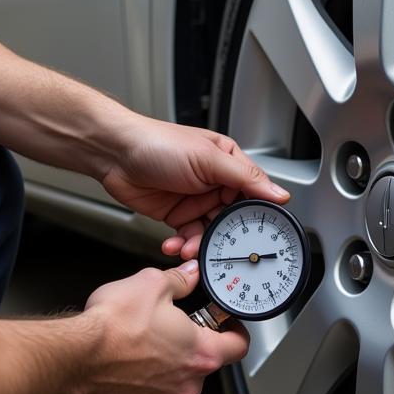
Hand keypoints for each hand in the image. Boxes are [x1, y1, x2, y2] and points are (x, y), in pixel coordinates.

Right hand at [81, 261, 248, 393]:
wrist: (76, 356)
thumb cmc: (113, 327)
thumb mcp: (152, 285)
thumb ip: (179, 280)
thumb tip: (188, 276)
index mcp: (201, 353)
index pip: (239, 346)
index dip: (235, 329)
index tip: (227, 321)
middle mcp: (188, 381)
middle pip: (207, 359)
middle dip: (194, 338)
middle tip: (175, 320)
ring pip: (180, 372)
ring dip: (170, 354)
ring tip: (147, 334)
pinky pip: (157, 383)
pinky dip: (150, 369)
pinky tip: (132, 351)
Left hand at [100, 117, 288, 259]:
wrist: (115, 154)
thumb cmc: (158, 143)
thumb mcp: (208, 159)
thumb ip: (245, 178)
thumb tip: (279, 193)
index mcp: (228, 163)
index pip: (253, 193)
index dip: (257, 216)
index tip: (259, 235)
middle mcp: (214, 182)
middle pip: (232, 218)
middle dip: (226, 237)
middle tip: (222, 249)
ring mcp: (194, 199)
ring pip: (209, 231)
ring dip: (201, 244)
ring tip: (190, 248)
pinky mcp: (175, 214)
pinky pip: (187, 236)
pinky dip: (182, 244)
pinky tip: (175, 245)